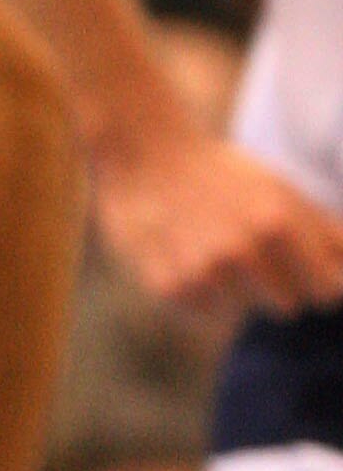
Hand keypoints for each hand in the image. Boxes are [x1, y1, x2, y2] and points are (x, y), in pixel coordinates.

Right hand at [90, 120, 342, 331]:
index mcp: (280, 221)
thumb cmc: (223, 173)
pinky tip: (186, 259)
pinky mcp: (170, 289)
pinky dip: (201, 294)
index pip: (329, 289)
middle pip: (289, 306)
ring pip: (244, 311)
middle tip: (250, 250)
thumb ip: (323, 231)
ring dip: (236, 289)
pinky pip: (205, 314)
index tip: (317, 275)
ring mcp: (205, 273)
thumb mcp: (280, 190)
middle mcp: (244, 250)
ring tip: (213, 250)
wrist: (146, 156)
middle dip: (279, 285)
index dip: (327, 284)